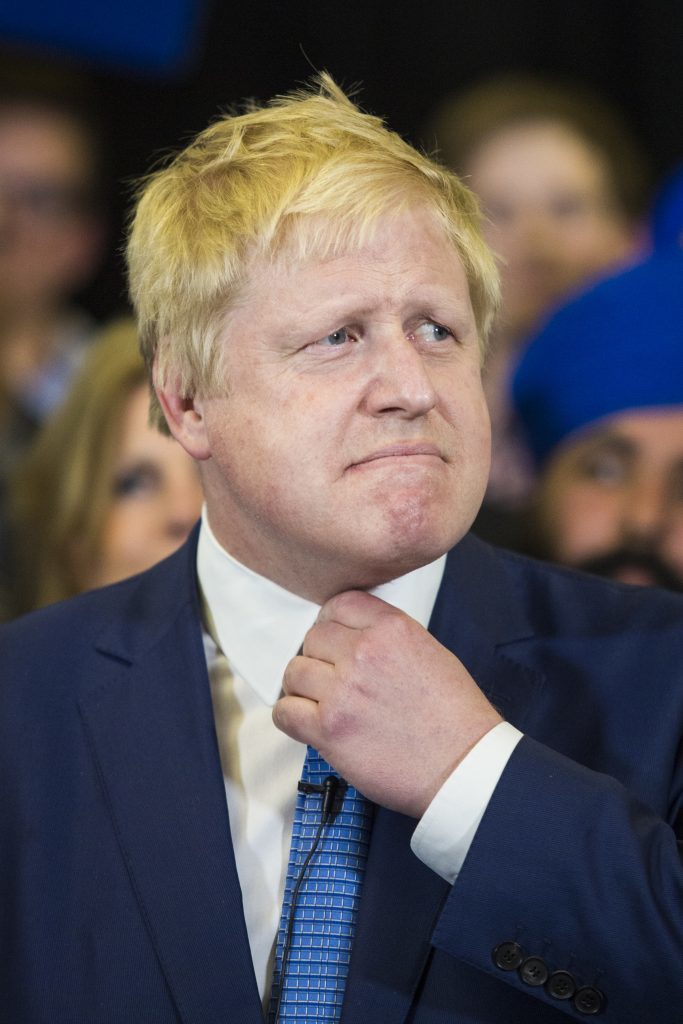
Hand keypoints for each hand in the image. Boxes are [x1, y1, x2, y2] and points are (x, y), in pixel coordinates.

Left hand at [272, 590, 501, 817]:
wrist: (464, 766)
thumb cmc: (456, 718)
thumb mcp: (432, 653)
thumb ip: (389, 638)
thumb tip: (356, 638)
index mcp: (392, 629)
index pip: (340, 605)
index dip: (331, 622)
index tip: (331, 638)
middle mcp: (364, 653)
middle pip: (313, 638)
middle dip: (318, 657)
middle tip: (330, 678)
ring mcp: (343, 691)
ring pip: (294, 672)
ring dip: (303, 687)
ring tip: (319, 702)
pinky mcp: (329, 729)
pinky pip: (285, 712)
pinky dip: (291, 717)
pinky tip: (308, 723)